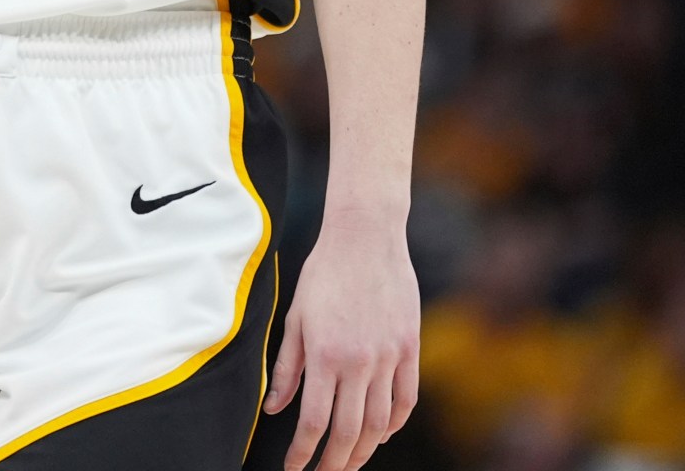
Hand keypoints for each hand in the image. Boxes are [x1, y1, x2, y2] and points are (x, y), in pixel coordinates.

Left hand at [266, 209, 422, 470]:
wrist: (365, 237)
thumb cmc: (323, 274)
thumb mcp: (295, 319)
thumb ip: (286, 369)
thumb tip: (274, 410)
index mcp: (324, 356)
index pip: (313, 422)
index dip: (303, 454)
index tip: (295, 468)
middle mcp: (358, 362)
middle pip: (349, 431)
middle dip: (334, 461)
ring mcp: (388, 356)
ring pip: (380, 422)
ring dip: (365, 449)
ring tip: (352, 461)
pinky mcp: (410, 348)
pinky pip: (406, 398)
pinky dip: (395, 423)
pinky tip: (383, 433)